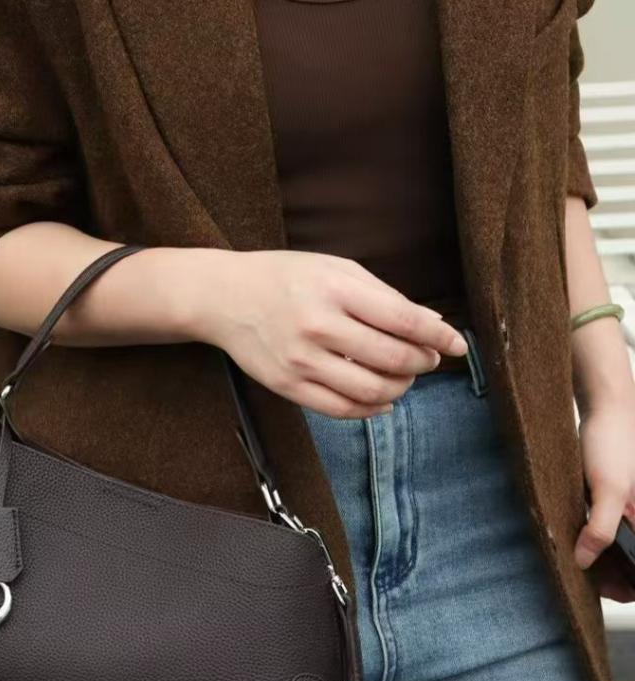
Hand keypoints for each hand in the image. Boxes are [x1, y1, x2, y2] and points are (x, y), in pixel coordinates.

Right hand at [192, 249, 470, 418]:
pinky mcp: (287, 385)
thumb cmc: (285, 278)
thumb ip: (383, 295)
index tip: (458, 345)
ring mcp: (301, 360)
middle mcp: (318, 326)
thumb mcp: (335, 269)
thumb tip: (431, 325)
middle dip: (422, 363)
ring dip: (399, 388)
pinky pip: (341, 408)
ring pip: (371, 390)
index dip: (439, 337)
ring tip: (402, 378)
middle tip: (428, 360)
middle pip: (393, 359)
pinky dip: (370, 409)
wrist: (225, 297)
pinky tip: (381, 400)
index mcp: (336, 290)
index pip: (404, 320)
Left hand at [575, 399, 634, 602]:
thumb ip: (600, 529)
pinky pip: (604, 527)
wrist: (606, 408)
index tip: (610, 592)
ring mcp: (628, 507)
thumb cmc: (614, 444)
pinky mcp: (610, 498)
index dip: (630, 584)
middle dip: (614, 575)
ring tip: (577, 566)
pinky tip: (575, 544)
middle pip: (632, 558)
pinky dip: (593, 539)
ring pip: (618, 545)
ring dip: (602, 560)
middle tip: (587, 584)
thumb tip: (583, 561)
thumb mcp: (609, 490)